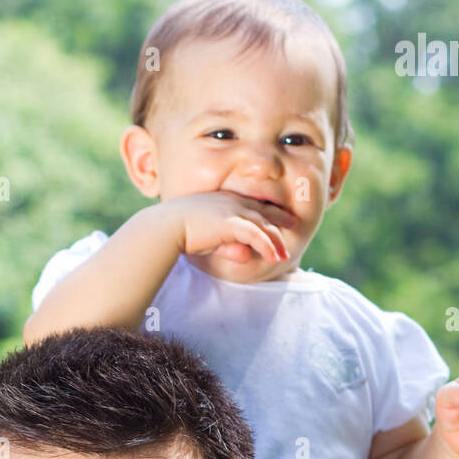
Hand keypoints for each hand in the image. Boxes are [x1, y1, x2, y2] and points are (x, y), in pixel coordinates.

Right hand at [164, 190, 295, 266]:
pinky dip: (267, 246)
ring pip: (264, 225)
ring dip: (277, 241)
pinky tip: (275, 257)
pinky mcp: (230, 222)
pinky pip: (256, 234)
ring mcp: (232, 211)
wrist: (165, 227)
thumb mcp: (208, 240)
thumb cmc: (178, 232)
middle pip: (264, 213)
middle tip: (294, 228)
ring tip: (285, 256)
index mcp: (225, 201)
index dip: (269, 213)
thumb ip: (227, 246)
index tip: (281, 219)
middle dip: (280, 221)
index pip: (252, 206)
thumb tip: (245, 255)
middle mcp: (232, 202)